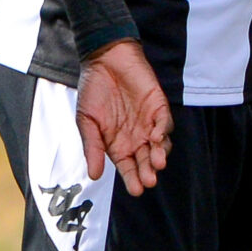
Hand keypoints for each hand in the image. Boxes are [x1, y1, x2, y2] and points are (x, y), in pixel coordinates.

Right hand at [76, 38, 171, 195]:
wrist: (104, 59)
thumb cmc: (93, 90)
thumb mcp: (86, 121)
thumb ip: (92, 147)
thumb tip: (93, 175)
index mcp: (117, 145)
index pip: (128, 168)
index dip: (133, 179)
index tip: (136, 191)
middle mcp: (136, 138)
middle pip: (146, 161)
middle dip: (148, 172)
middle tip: (149, 181)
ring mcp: (149, 123)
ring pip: (159, 146)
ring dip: (159, 156)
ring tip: (156, 163)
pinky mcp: (158, 107)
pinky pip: (165, 123)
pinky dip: (162, 131)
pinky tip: (156, 137)